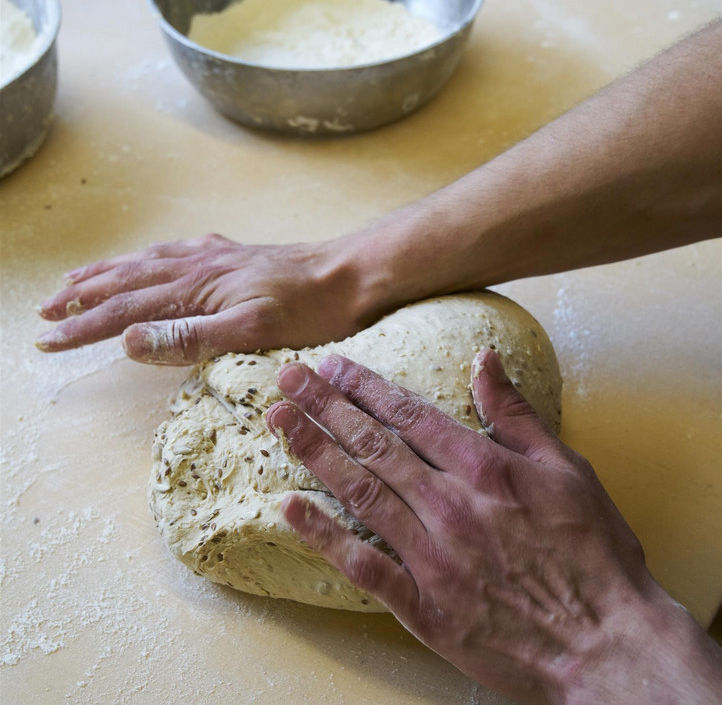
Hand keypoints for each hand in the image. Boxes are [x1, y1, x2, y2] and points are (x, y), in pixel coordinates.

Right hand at [36, 234, 368, 364]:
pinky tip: (149, 259)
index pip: (124, 311)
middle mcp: (197, 266)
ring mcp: (213, 256)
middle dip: (81, 298)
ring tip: (77, 281)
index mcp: (195, 288)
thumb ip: (192, 336)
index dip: (83, 327)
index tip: (48, 340)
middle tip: (46, 310)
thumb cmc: (309, 309)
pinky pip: (174, 251)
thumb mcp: (253, 330)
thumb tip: (130, 341)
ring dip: (106, 273)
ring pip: (145, 262)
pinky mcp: (232, 254)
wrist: (348, 275)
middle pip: (125, 282)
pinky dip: (147, 257)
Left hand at [266, 350, 721, 703]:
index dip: (363, 387)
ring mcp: (432, 556)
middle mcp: (449, 505)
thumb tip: (485, 359)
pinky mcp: (424, 604)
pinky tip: (290, 507)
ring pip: (360, 492)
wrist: (605, 641)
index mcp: (483, 469)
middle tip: (285, 381)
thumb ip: (515, 414)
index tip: (330, 366)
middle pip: (373, 445)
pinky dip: (324, 535)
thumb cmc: (591, 549)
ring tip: (279, 422)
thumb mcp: (566, 467)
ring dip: (315, 453)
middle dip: (324, 407)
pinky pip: (363, 564)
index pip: (408, 415)